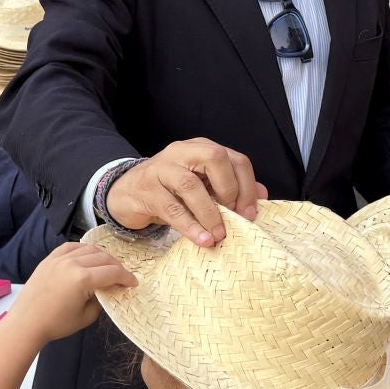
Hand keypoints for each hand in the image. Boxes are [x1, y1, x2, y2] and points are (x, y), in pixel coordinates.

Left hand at [5, 244, 135, 344]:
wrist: (27, 323)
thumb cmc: (57, 324)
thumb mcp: (86, 316)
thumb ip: (101, 300)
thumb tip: (108, 290)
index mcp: (83, 279)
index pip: (113, 272)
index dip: (127, 277)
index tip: (133, 283)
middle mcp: (72, 263)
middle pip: (103, 258)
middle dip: (117, 266)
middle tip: (122, 277)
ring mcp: (59, 259)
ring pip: (88, 249)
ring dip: (102, 256)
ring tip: (107, 266)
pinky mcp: (49, 259)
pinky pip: (71, 246)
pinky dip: (83, 249)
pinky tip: (87, 256)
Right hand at [106, 138, 265, 246]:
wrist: (126, 192)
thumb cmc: (170, 189)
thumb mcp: (202, 185)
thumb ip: (230, 187)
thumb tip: (263, 195)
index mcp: (201, 148)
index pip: (234, 158)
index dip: (247, 186)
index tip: (250, 213)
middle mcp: (182, 152)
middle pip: (214, 158)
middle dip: (230, 189)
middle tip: (234, 217)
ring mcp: (161, 169)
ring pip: (191, 185)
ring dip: (210, 213)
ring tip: (219, 235)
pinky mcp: (147, 190)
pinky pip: (172, 208)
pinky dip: (190, 226)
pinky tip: (202, 240)